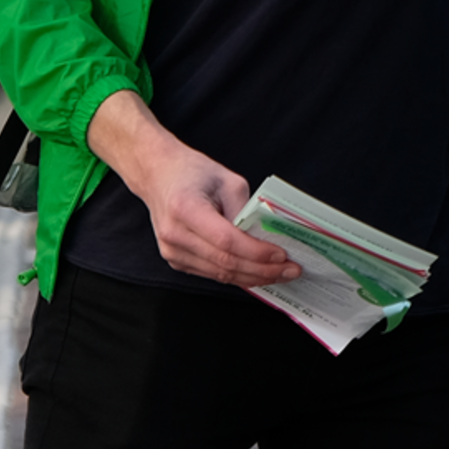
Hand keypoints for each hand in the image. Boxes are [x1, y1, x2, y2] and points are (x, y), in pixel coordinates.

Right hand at [87, 90, 298, 287]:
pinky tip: (258, 273)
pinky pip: (212, 273)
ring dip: (253, 277)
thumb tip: (266, 238)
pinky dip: (238, 276)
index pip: (226, 241)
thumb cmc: (191, 171)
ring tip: (281, 274)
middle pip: (225, 262)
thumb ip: (246, 208)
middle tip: (291, 270)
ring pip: (220, 274)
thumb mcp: (226, 179)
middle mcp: (174, 234)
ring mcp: (172, 251)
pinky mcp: (175, 260)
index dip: (256, 252)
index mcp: (185, 208)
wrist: (156, 174)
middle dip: (262, 270)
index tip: (282, 255)